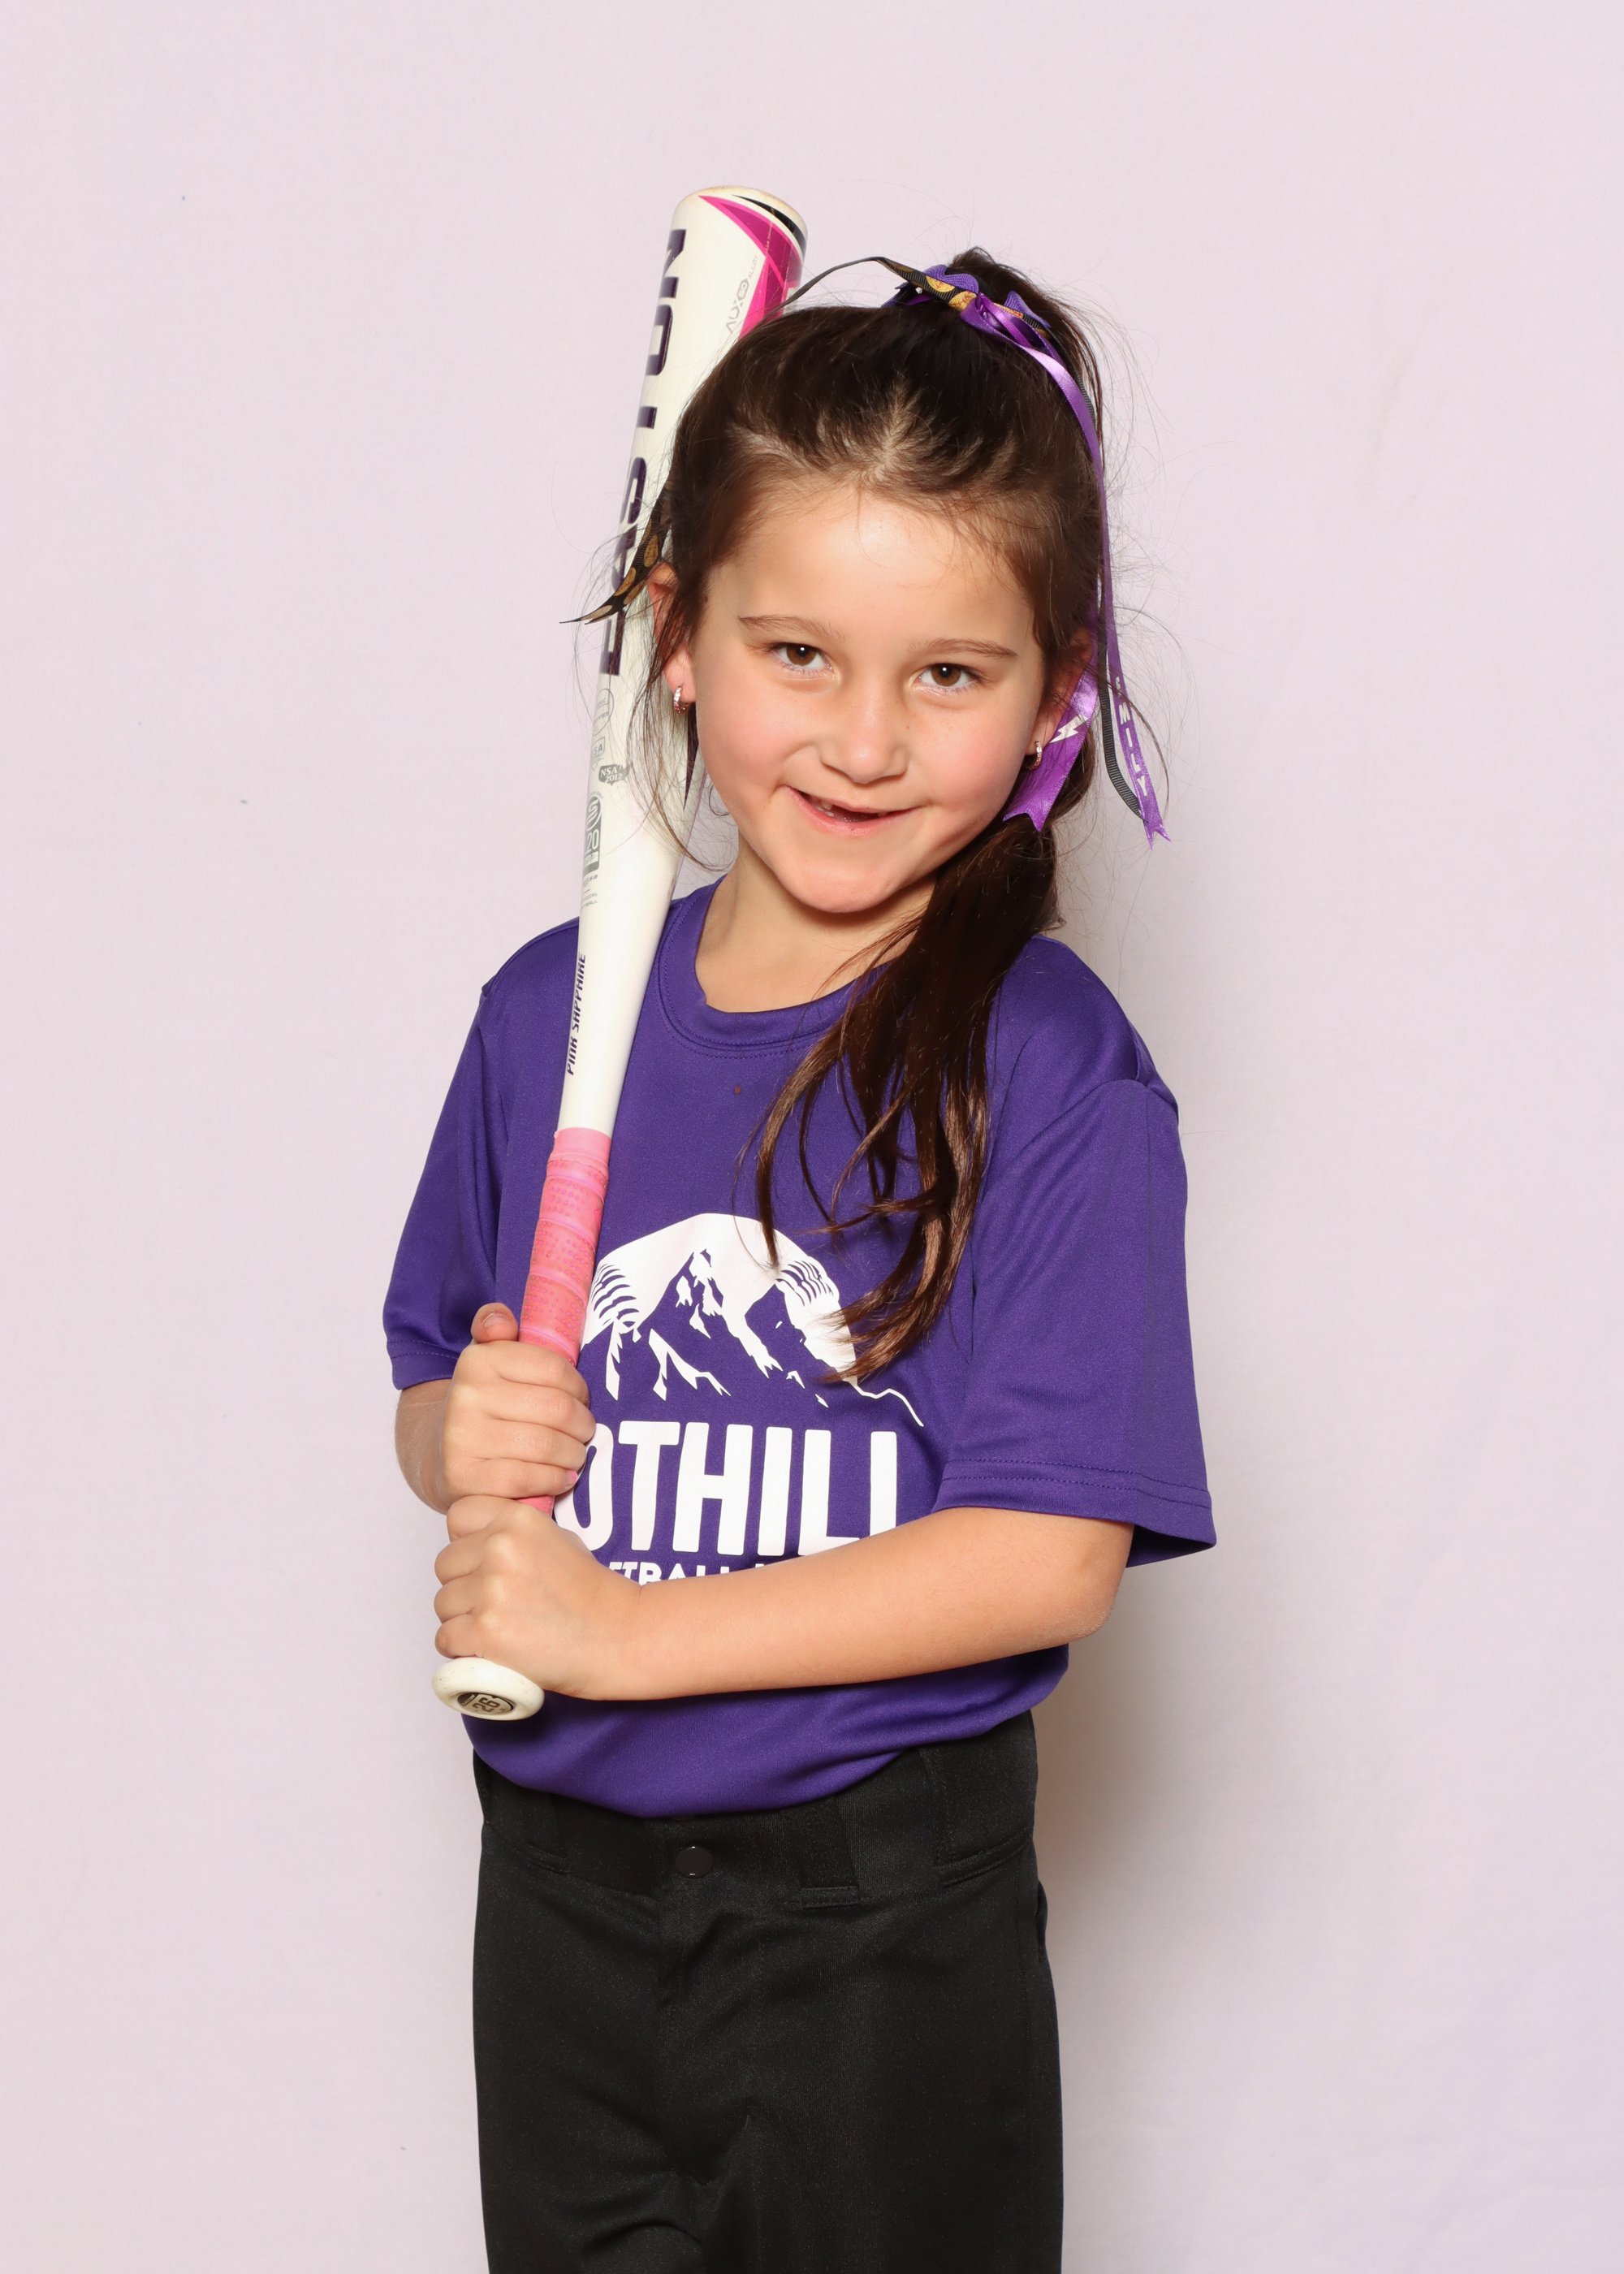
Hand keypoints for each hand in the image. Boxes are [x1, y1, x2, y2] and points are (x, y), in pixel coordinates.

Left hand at [433, 1494, 640, 1697]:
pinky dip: (461, 1648)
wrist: (616, 1635)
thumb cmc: (590, 1593)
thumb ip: (516, 1535)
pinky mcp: (486, 1631)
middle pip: (445, 1565)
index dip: (465, 1542)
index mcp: (516, 1519)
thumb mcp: (558, 1538)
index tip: (480, 1562)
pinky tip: (485, 1648)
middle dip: (462, 1585)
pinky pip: (446, 1638)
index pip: (458, 1517)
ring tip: (494, 1628)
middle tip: (491, 1603)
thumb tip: (478, 1544)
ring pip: (442, 1604)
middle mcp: (499, 1548)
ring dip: (461, 1619)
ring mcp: (491, 1590)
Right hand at [439, 1303, 595, 1505]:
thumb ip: (495, 1327)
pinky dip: (554, 1480)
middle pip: (556, 1409)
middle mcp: (466, 1395)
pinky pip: (527, 1478)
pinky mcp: (463, 1477)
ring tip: (576, 1455)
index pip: (554, 1369)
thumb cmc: (485, 1404)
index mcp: (479, 1360)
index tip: (582, 1399)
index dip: (580, 1388)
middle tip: (585, 1432)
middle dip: (583, 1424)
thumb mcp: (488, 1358)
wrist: (441, 1453)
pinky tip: (563, 1478)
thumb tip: (500, 1321)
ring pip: (545, 1446)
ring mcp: (462, 1438)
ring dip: (574, 1454)